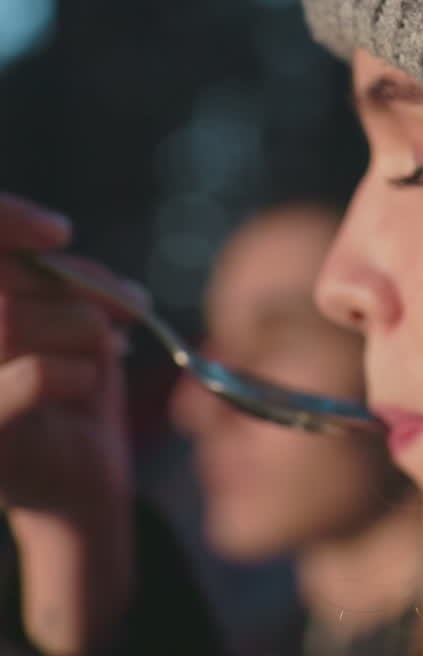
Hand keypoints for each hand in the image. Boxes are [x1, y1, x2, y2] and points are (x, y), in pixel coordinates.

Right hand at [0, 193, 141, 653]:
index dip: (4, 222)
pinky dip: (76, 369)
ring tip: (110, 347)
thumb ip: (58, 277)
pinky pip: (33, 375)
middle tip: (126, 306)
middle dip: (74, 284)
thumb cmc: (73, 397)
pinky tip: (88, 383)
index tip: (60, 232)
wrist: (83, 485)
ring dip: (80, 325)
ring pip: (8, 321)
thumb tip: (54, 239)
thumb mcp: (68, 323)